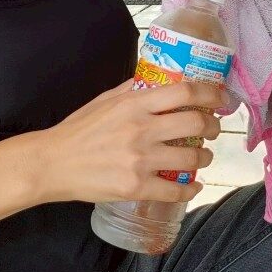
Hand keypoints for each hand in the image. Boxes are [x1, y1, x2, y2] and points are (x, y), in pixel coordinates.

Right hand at [34, 79, 224, 204]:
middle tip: (213, 129)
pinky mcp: (135, 188)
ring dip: (204, 158)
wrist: (51, 163)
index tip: (220, 98)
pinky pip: (175, 191)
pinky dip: (191, 190)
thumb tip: (161, 79)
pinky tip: (193, 186)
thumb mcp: (106, 100)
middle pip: (195, 124)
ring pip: (191, 159)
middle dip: (212, 127)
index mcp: (134, 104)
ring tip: (202, 157)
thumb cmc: (78, 130)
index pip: (184, 93)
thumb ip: (135, 89)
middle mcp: (141, 130)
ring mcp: (139, 161)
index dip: (210, 94)